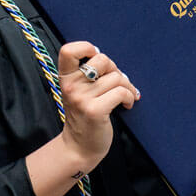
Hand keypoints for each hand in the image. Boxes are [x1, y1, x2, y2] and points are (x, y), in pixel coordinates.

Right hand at [56, 42, 138, 170]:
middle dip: (115, 69)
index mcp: (65, 78)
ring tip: (126, 96)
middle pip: (102, 59)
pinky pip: (121, 92)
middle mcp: (71, 86)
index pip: (69, 50)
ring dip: (127, 86)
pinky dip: (130, 96)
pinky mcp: (95, 111)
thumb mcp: (78, 91)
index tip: (96, 59)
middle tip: (117, 82)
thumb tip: (110, 62)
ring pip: (116, 78)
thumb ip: (88, 74)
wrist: (79, 147)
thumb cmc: (84, 114)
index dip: (86, 48)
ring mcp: (82, 99)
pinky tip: (127, 104)